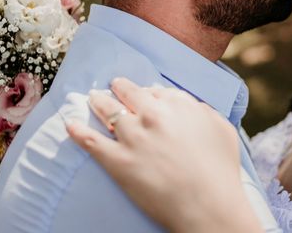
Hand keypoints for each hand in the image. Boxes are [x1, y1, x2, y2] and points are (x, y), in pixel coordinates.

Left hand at [66, 78, 262, 232]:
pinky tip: (70, 125)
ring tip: (92, 98)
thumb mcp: (221, 128)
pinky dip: (78, 132)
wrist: (209, 205)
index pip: (156, 91)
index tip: (144, 96)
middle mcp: (153, 115)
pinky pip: (92, 141)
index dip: (148, 93)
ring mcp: (133, 137)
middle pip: (129, 93)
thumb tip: (185, 103)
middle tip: (113, 86)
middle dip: (119, 87)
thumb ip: (201, 110)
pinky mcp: (118, 161)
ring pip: (108, 112)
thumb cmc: (221, 170)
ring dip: (98, 102)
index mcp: (178, 105)